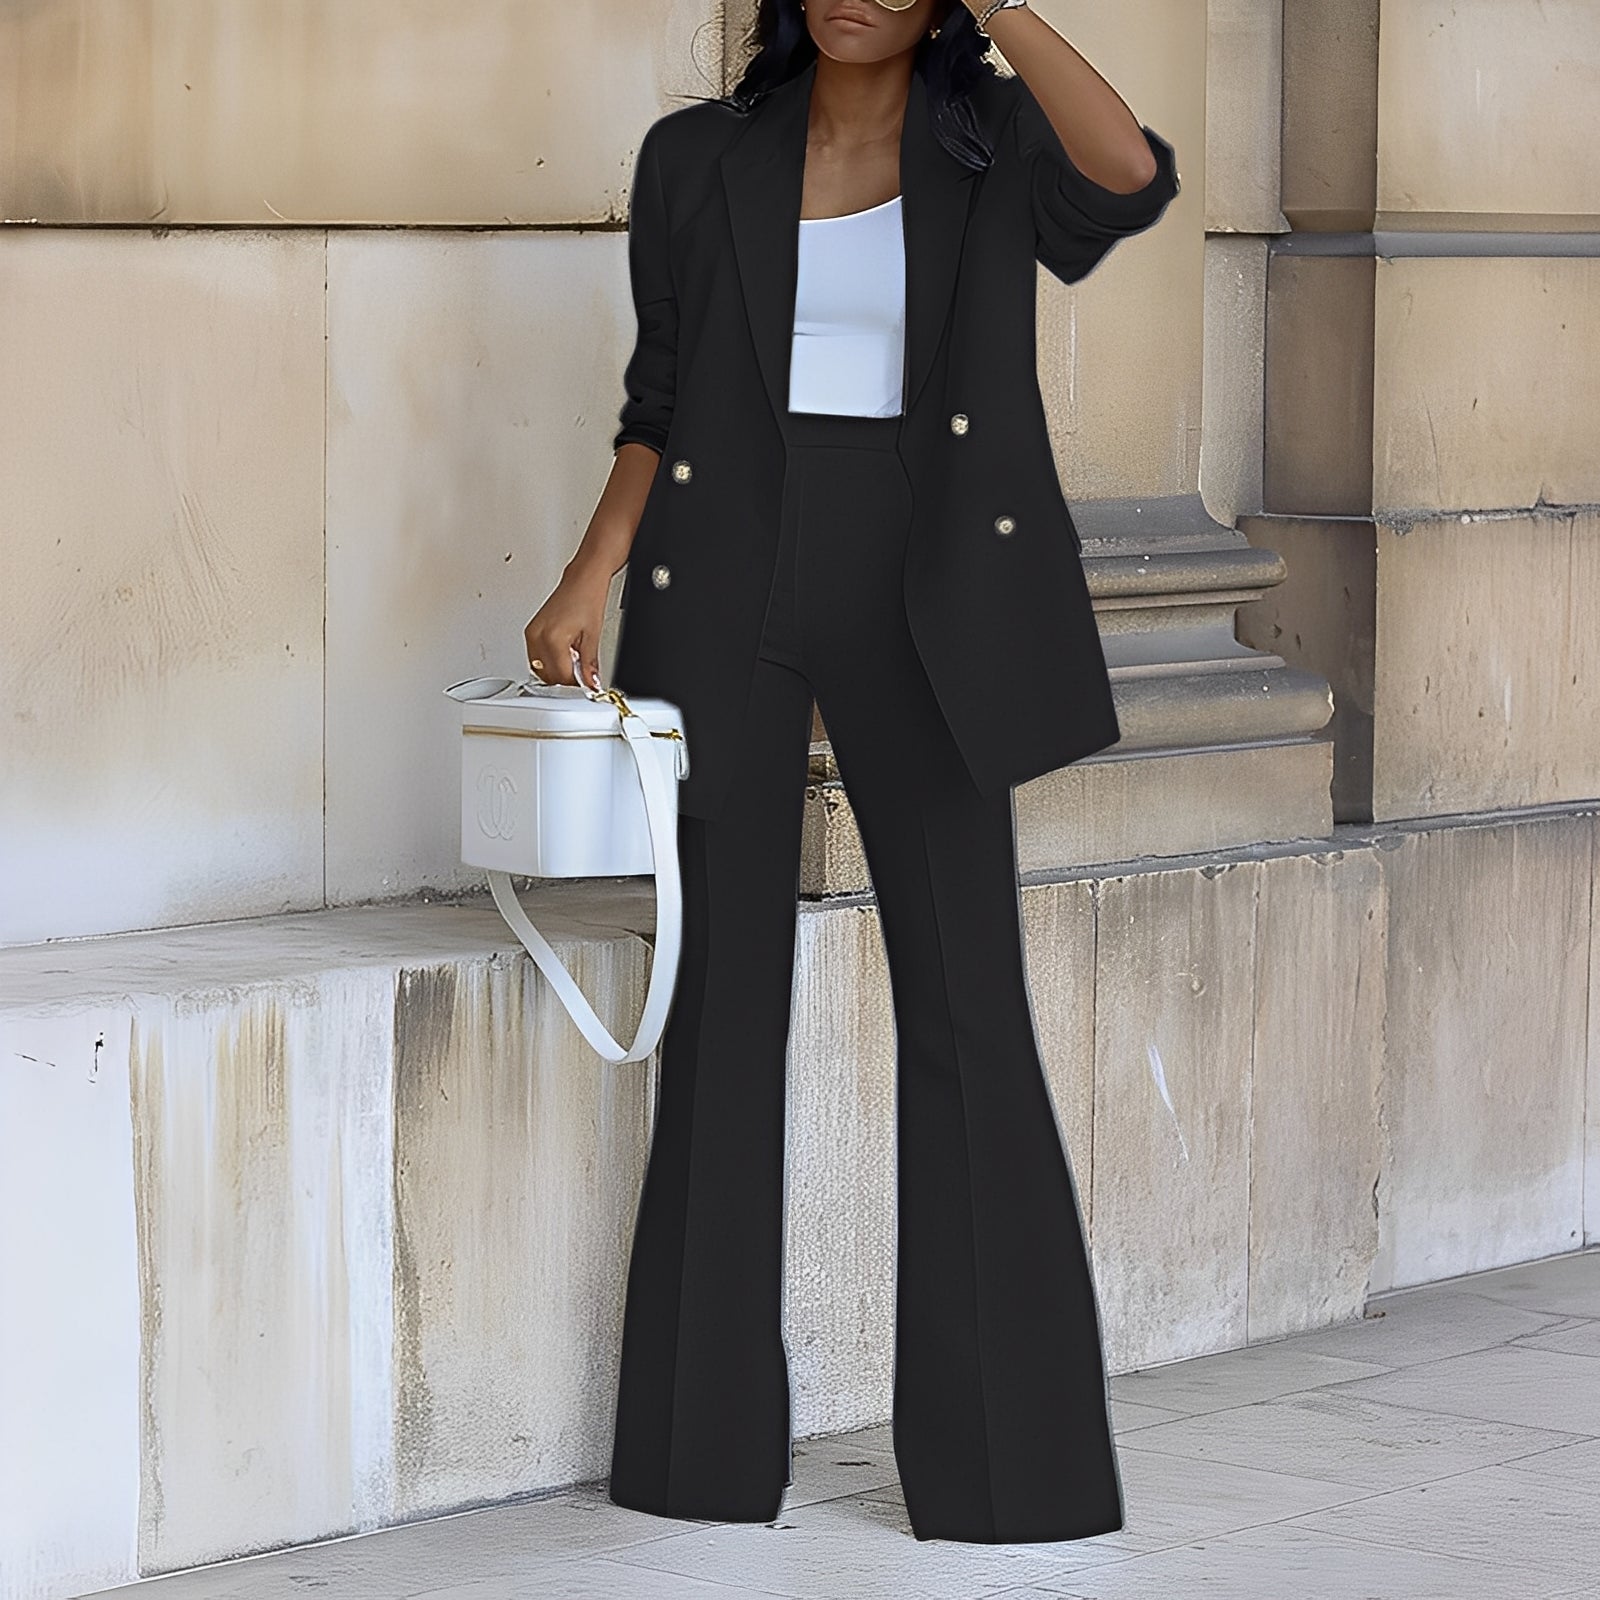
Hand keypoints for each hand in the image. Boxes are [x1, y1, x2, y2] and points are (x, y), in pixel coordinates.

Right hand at [524, 559, 612, 689]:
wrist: (582, 580)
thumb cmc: (587, 598)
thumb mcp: (593, 636)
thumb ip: (589, 664)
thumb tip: (590, 683)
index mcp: (552, 638)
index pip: (561, 675)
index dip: (576, 684)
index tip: (586, 684)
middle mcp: (538, 636)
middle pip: (548, 675)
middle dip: (566, 678)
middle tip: (583, 673)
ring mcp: (532, 634)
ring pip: (540, 668)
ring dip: (557, 670)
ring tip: (575, 658)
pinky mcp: (531, 631)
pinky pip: (536, 657)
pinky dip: (550, 661)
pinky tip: (564, 652)